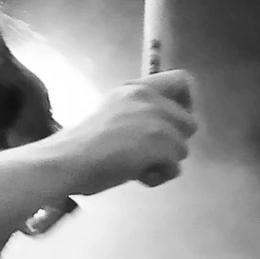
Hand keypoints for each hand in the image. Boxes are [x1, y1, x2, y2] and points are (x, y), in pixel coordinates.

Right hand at [44, 71, 196, 196]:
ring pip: (183, 148)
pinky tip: (136, 174)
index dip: (185, 105)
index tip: (171, 124)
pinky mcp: (161, 144)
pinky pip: (175, 168)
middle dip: (174, 142)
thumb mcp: (114, 112)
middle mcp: (150, 98)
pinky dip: (158, 177)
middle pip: (190, 123)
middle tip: (148, 152)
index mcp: (137, 88)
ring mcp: (157, 120)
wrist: (69, 159)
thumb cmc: (83, 143)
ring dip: (164, 162)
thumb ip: (139, 113)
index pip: (182, 81)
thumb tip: (162, 129)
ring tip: (136, 165)